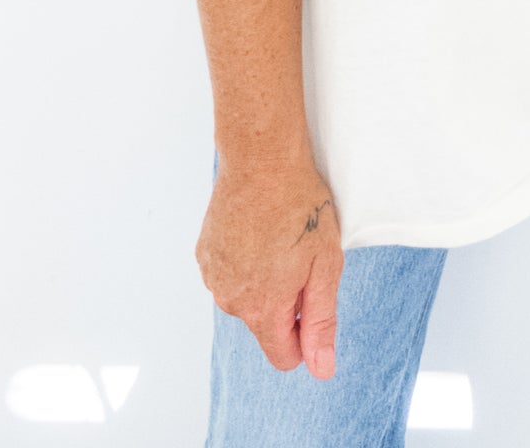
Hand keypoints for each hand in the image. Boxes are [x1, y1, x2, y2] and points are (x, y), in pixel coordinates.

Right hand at [196, 151, 342, 379]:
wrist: (261, 159)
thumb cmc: (301, 208)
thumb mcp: (325, 265)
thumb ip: (320, 322)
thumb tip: (321, 370)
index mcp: (263, 309)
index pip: (283, 356)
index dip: (305, 336)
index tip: (314, 297)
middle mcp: (231, 301)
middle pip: (265, 325)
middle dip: (285, 302)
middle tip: (300, 256)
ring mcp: (213, 277)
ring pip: (246, 298)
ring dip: (263, 280)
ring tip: (277, 238)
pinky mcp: (204, 254)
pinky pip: (229, 274)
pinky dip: (244, 261)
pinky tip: (256, 230)